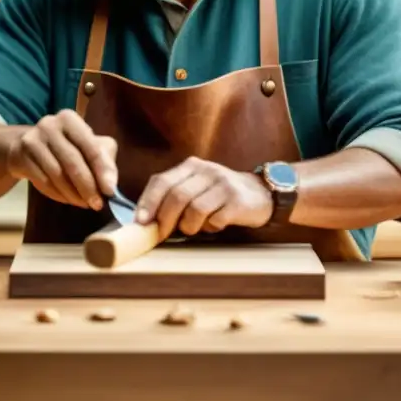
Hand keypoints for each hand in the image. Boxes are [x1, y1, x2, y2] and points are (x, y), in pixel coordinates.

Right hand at [6, 109, 117, 210]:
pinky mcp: (21, 157)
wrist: (26, 146)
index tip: (111, 192)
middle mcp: (49, 125)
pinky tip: (67, 200)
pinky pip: (43, 182)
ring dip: (73, 194)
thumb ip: (104, 160)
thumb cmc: (66, 145)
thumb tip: (111, 186)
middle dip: (87, 187)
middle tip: (97, 204)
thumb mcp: (88, 145)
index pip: (91, 148)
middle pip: (72, 163)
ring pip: (57, 175)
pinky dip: (58, 195)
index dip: (102, 171)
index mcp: (70, 118)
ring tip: (84, 204)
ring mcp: (32, 140)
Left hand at [134, 157, 273, 240]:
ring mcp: (224, 184)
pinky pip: (215, 219)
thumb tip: (146, 221)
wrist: (260, 193)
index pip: (162, 181)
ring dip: (189, 226)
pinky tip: (214, 225)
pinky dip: (210, 227)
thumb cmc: (219, 195)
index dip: (148, 202)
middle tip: (162, 234)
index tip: (141, 222)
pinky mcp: (238, 200)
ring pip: (195, 209)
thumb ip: (174, 196)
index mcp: (191, 166)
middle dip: (165, 219)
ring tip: (193, 228)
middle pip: (177, 196)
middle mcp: (207, 171)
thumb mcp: (196, 186)